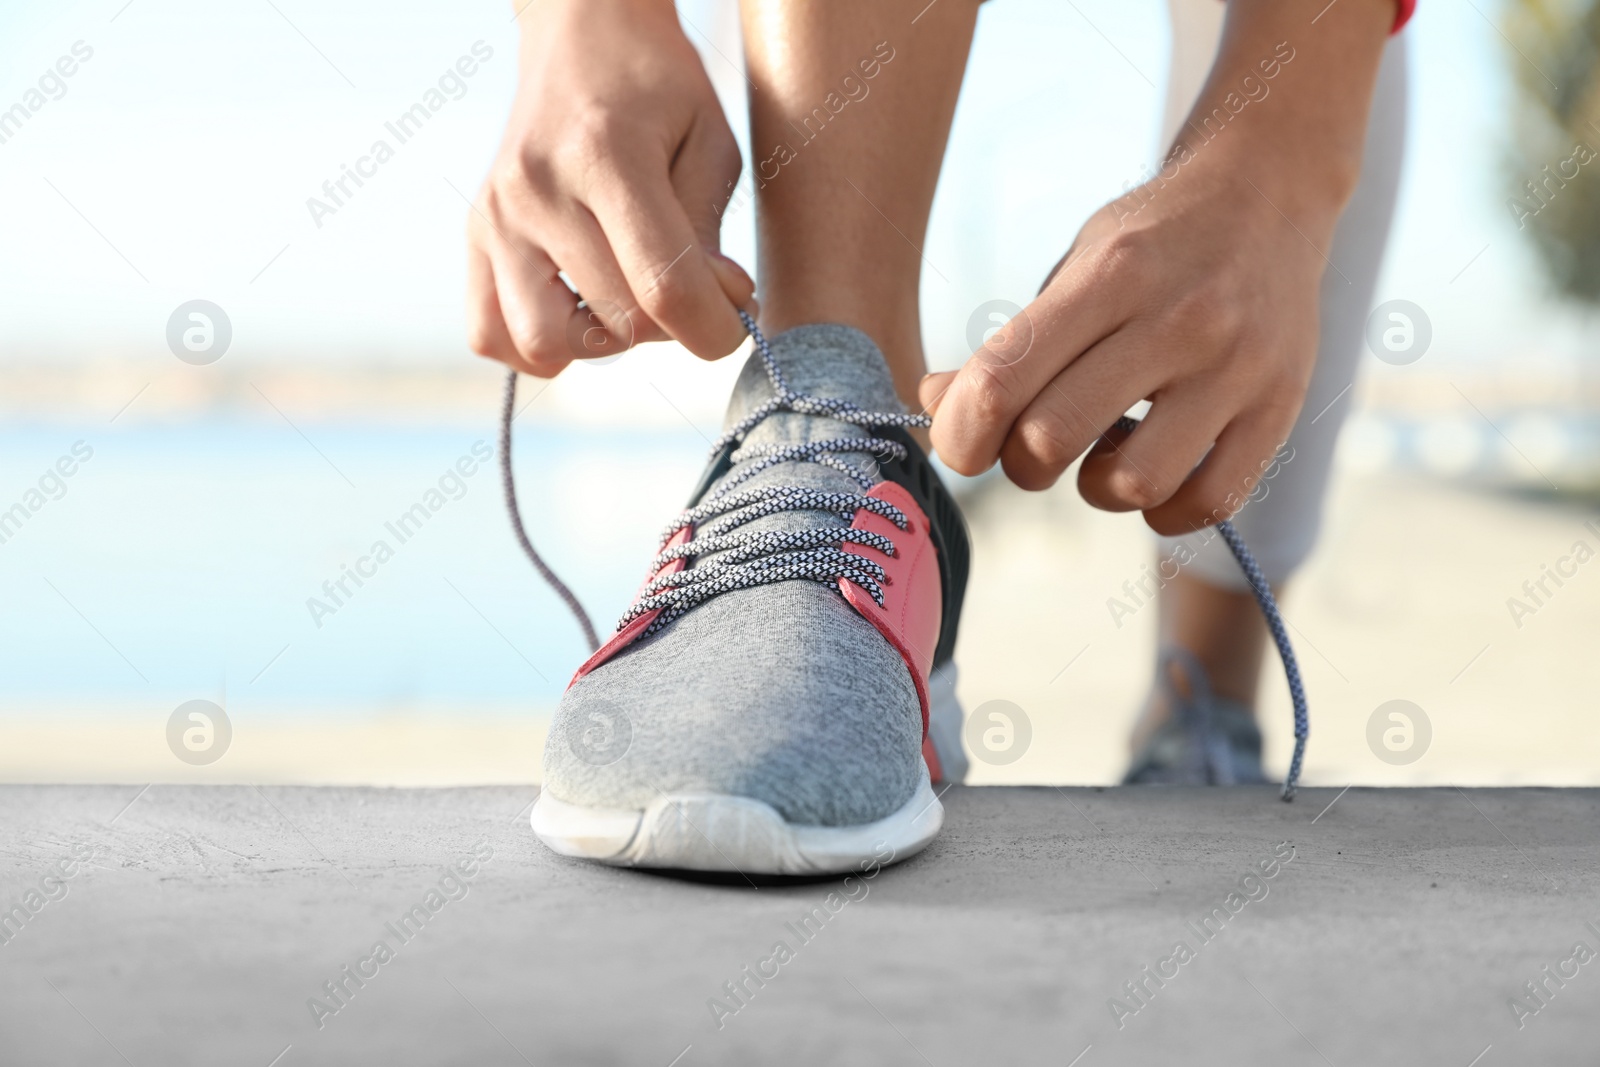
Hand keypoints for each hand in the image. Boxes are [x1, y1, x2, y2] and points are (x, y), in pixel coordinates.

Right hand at [466, 0, 753, 377]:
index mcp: (606, 156)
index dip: (714, 330)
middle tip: (685, 286)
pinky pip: (492, 335)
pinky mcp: (474, 236)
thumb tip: (715, 311)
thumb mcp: (710, 144)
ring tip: (626, 299)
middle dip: (669, 325)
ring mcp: (497, 217)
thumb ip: (709, 234)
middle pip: (615, 321)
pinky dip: (539, 345)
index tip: (733, 325)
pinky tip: (577, 310)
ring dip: (600, 342)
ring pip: (546, 344)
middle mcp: (538, 190)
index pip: (664, 286)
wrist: (580, 34)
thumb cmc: (657, 89)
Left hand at [920, 0, 1391, 534]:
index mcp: (1112, 275)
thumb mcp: (1075, 266)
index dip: (959, 433)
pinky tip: (1151, 473)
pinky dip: (1162, 511)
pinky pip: (1208, 502)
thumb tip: (934, 407)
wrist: (1270, 193)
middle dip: (1019, 462)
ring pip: (1132, 483)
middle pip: (1052, 438)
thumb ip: (1010, 343)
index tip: (961, 442)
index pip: (1004, 379)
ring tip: (1103, 453)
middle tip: (1031, 446)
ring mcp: (1237, 368)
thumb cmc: (1153, 241)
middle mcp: (1180, 320)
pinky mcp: (1280, 407)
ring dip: (1094, 487)